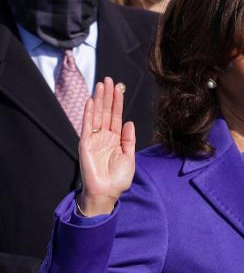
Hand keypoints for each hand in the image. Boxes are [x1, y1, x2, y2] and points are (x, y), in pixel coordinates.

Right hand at [78, 77, 134, 215]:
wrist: (107, 192)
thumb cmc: (118, 179)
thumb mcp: (129, 157)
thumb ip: (128, 140)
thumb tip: (129, 122)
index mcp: (115, 139)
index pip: (115, 116)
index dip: (117, 102)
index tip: (119, 88)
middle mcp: (104, 137)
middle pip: (106, 112)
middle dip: (108, 96)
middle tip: (109, 79)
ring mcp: (94, 139)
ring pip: (97, 115)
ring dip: (98, 100)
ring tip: (101, 85)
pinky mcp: (85, 144)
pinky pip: (87, 126)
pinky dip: (88, 114)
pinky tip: (91, 101)